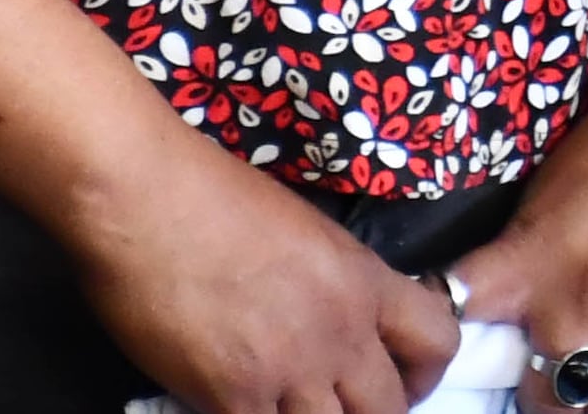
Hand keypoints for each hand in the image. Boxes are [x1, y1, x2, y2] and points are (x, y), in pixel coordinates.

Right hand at [62, 131, 457, 413]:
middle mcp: (341, 330)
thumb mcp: (309, 233)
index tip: (398, 381)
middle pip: (389, 408)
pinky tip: (240, 410)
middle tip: (341, 408)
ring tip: (289, 409)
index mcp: (365, 279)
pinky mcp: (231, 396)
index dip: (423, 374)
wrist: (148, 197)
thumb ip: (335, 284)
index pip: (439, 340)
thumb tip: (335, 320)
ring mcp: (289, 368)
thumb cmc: (217, 195)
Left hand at [449, 96, 587, 412]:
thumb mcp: (542, 202)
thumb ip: (519, 264)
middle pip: (549, 396)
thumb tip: (499, 316)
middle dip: (546, 406)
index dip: (441, 346)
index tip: (440, 364)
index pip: (459, 312)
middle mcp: (578, 299)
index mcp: (528, 264)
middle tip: (551, 398)